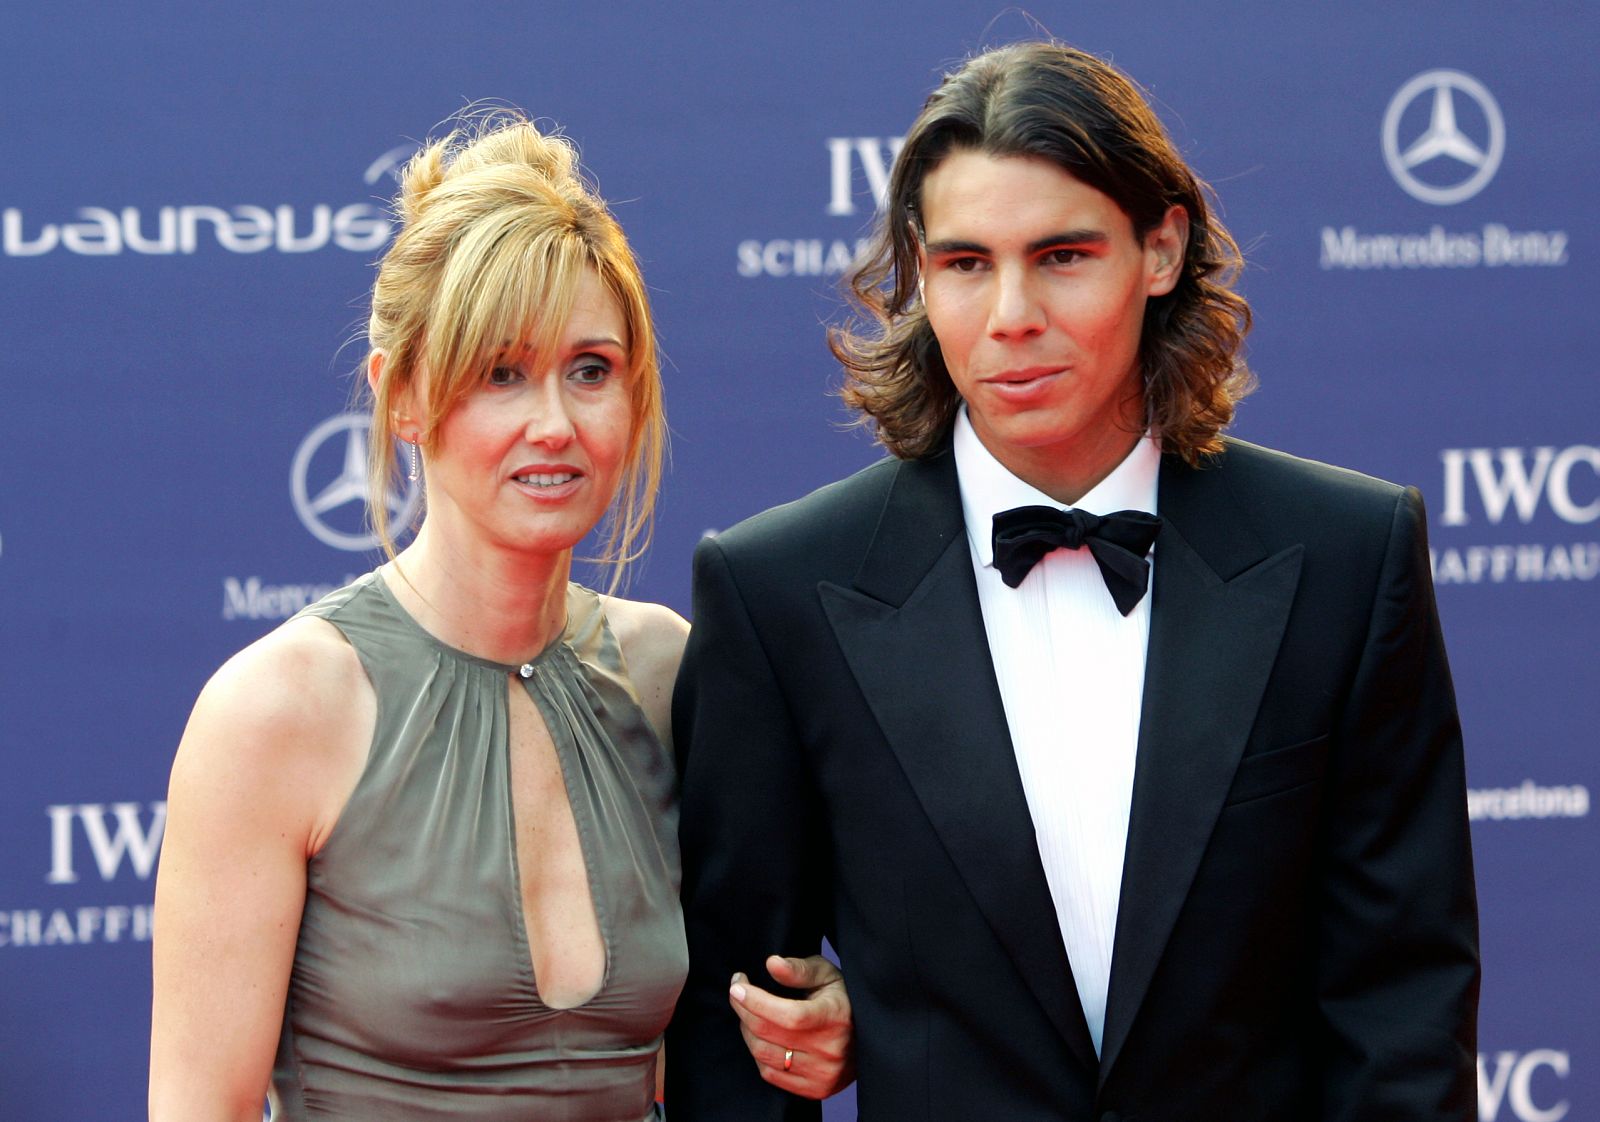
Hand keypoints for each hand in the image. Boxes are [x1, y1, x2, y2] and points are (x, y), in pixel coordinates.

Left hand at [730, 954, 855, 1098]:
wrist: (868, 1039)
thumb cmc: (843, 1000)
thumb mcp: (827, 975)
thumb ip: (799, 969)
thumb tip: (771, 964)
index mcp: (835, 1018)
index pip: (787, 1015)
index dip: (755, 1000)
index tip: (737, 984)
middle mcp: (829, 1050)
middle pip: (768, 1033)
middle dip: (743, 1008)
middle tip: (738, 992)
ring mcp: (821, 1074)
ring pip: (763, 1054)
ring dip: (747, 1030)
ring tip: (749, 1012)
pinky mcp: (814, 1089)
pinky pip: (770, 1074)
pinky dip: (758, 1053)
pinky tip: (761, 1037)